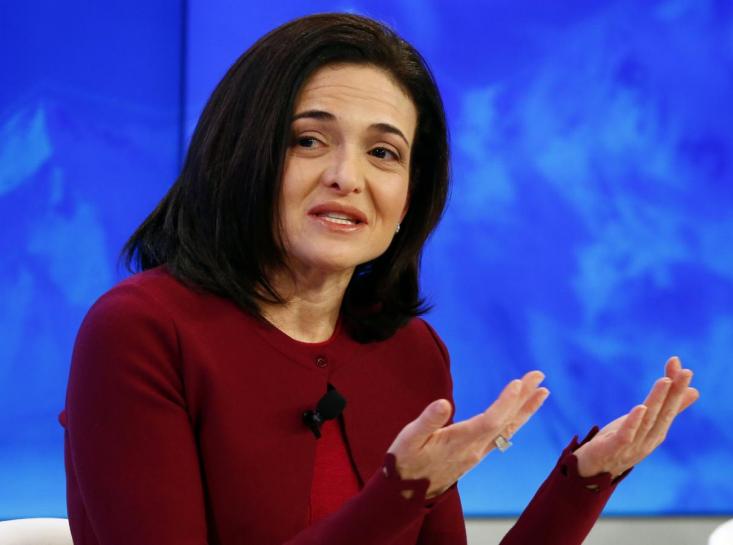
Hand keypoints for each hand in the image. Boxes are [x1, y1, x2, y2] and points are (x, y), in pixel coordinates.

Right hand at [387, 371, 549, 498]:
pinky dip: (514, 420)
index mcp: (459, 442)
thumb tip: (442, 404)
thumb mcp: (408, 440)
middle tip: (539, 375)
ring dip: (525, 409)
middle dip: (524, 398)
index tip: (518, 383)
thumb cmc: (405, 462)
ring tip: (541, 392)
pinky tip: (519, 413)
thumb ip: (427, 421)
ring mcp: (477, 453)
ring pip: (507, 429)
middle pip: (506, 422)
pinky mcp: (475, 455)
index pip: (490, 421)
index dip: (505, 403)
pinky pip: (501, 435)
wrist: (407, 493)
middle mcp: (474, 449)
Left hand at [573, 356, 699, 478]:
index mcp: (655, 432)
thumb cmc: (619, 444)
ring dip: (656, 400)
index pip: (670, 408)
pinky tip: (640, 407)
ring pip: (647, 421)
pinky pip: (626, 435)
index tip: (684, 368)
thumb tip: (694, 391)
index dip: (677, 389)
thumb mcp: (643, 423)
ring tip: (665, 381)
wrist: (592, 471)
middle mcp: (648, 439)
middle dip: (674, 392)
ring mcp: (632, 446)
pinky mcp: (613, 448)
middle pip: (663, 413)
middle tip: (684, 371)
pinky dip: (634, 422)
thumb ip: (663, 409)